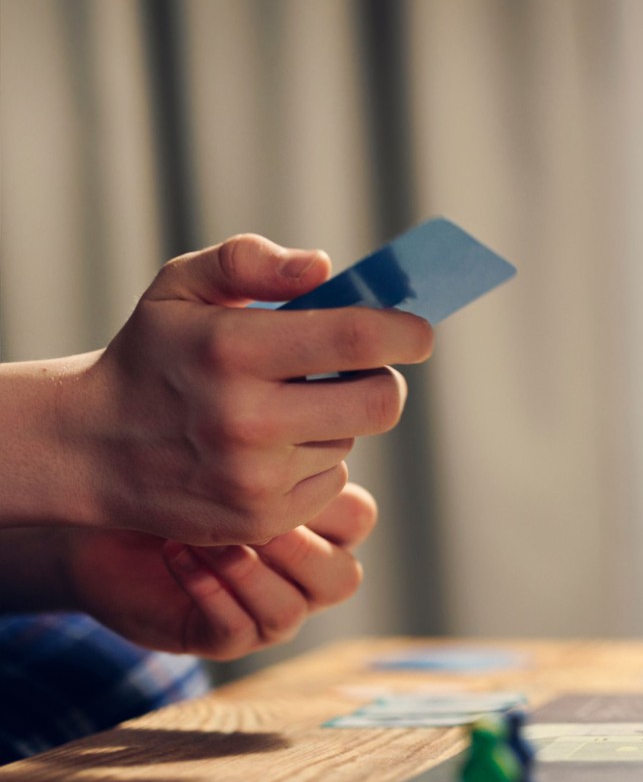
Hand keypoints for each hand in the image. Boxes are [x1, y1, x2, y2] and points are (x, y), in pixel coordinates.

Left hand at [64, 484, 378, 660]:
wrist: (108, 526)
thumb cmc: (178, 481)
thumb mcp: (233, 459)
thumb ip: (274, 457)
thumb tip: (301, 435)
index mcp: (323, 528)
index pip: (359, 518)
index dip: (324, 497)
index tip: (272, 468)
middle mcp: (304, 577)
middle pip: (343, 578)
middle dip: (296, 549)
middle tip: (250, 516)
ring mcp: (267, 614)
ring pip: (289, 612)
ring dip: (243, 572)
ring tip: (202, 537)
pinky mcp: (223, 641)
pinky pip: (235, 630)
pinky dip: (207, 590)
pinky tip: (178, 555)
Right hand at [67, 235, 430, 543]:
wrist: (86, 447)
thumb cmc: (151, 353)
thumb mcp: (181, 286)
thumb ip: (251, 260)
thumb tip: (325, 267)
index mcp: (232, 350)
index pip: (358, 340)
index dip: (407, 333)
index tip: (417, 332)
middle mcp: (245, 419)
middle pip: (382, 402)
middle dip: (385, 379)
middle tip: (364, 367)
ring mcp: (253, 479)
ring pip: (352, 439)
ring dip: (339, 419)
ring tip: (284, 405)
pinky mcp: (260, 521)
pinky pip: (330, 481)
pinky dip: (315, 460)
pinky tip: (269, 447)